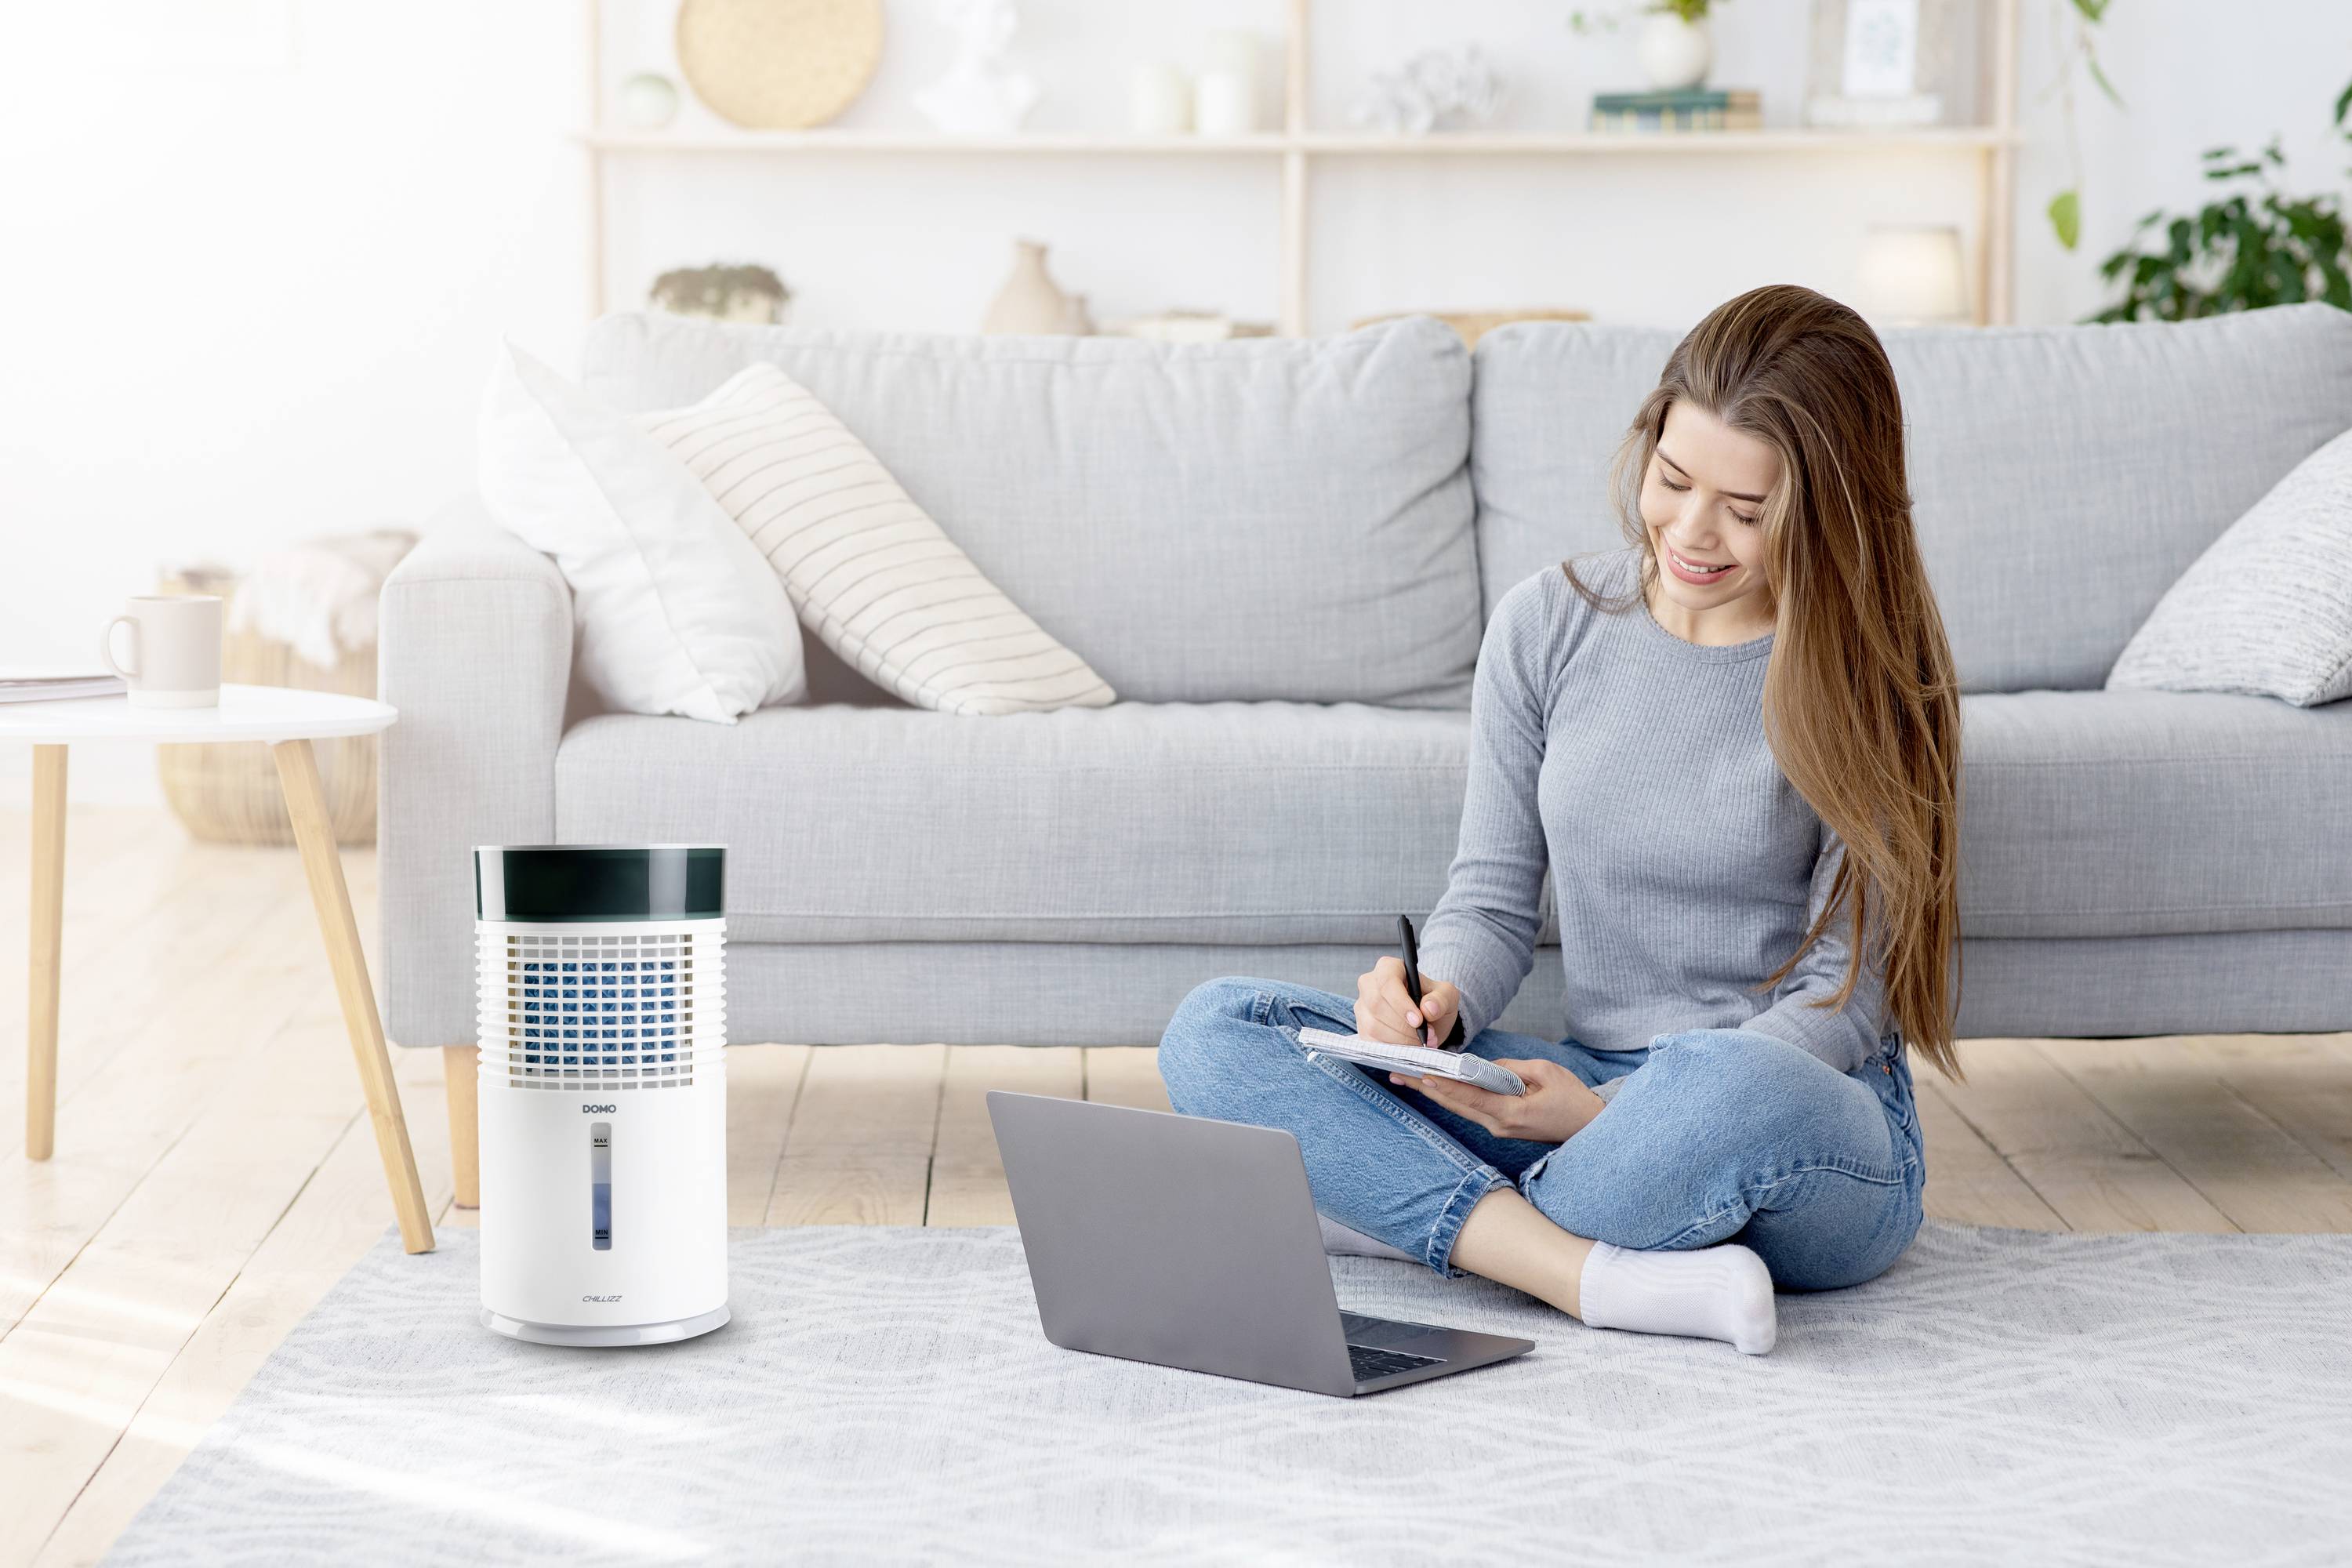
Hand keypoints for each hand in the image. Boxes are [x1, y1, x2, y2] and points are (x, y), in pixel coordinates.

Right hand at [1354, 956, 1460, 1046]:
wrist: (1427, 1021)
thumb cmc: (1434, 1002)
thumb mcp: (1447, 996)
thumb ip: (1441, 998)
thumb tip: (1428, 1008)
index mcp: (1388, 968)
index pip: (1387, 981)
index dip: (1401, 1003)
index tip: (1418, 1021)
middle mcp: (1369, 984)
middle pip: (1377, 1005)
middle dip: (1404, 1026)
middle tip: (1427, 1035)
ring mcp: (1362, 1007)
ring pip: (1374, 1026)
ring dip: (1401, 1040)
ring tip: (1422, 1041)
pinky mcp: (1362, 1028)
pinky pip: (1372, 1042)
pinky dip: (1393, 1049)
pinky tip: (1409, 1047)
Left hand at [1390, 1059, 1604, 1144]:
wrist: (1589, 1126)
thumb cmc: (1572, 1098)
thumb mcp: (1544, 1072)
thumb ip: (1510, 1068)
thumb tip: (1483, 1066)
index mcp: (1511, 1113)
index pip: (1469, 1096)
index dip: (1443, 1085)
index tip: (1420, 1074)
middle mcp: (1500, 1125)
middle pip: (1457, 1105)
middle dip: (1427, 1088)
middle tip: (1399, 1073)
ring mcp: (1499, 1129)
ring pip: (1460, 1109)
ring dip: (1435, 1093)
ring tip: (1408, 1079)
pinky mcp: (1502, 1127)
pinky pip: (1472, 1110)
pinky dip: (1453, 1097)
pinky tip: (1437, 1087)